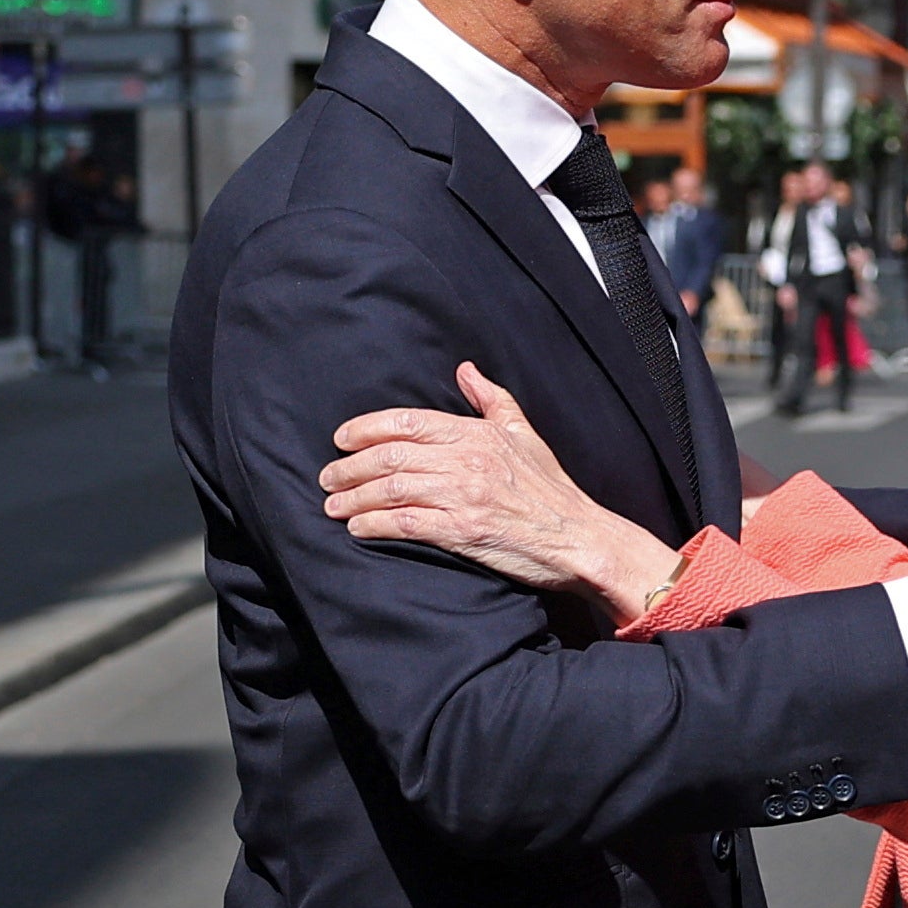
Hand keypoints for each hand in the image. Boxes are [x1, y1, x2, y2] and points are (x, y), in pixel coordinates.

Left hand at [325, 366, 682, 614]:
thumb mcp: (524, 432)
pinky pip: (407, 523)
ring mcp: (465, 496)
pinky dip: (375, 524)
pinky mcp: (464, 531)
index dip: (366, 429)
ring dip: (355, 497)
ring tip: (333, 505)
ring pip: (392, 489)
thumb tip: (466, 370)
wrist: (580, 537)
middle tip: (327, 477)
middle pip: (391, 456)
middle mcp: (467, 460)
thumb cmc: (552, 489)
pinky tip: (358, 528)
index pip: (407, 422)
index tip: (341, 439)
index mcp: (477, 434)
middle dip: (350, 467)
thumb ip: (492, 399)